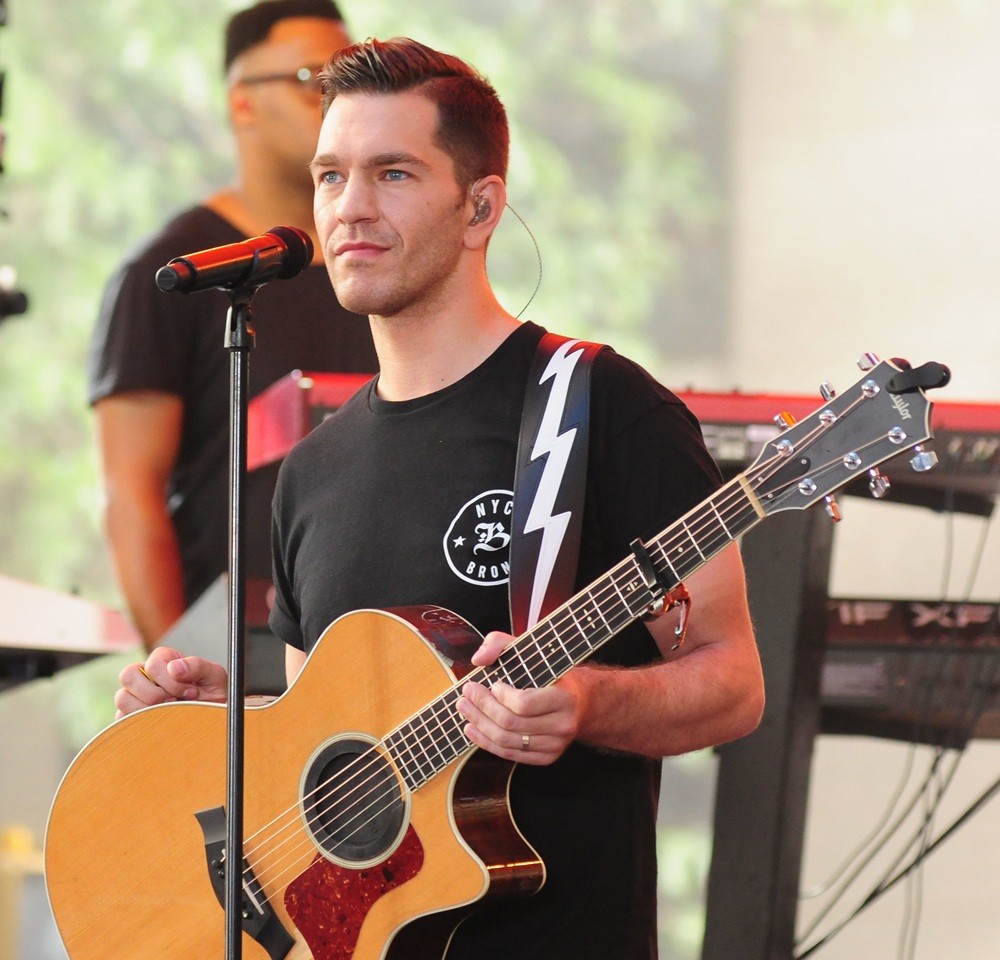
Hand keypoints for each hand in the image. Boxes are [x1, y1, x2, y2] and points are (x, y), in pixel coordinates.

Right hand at [114, 646, 227, 718]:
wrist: (210, 722)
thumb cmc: (212, 695)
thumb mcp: (214, 677)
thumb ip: (197, 666)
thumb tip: (174, 668)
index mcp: (164, 660)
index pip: (153, 663)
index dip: (170, 680)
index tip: (191, 692)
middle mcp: (145, 675)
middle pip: (128, 675)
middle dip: (155, 694)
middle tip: (175, 703)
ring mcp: (134, 696)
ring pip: (122, 698)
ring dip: (147, 709)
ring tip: (169, 715)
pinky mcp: (129, 718)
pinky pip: (121, 719)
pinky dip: (140, 723)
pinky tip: (160, 725)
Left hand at [456, 630, 583, 765]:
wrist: (582, 701)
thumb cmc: (551, 672)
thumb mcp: (529, 650)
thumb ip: (500, 643)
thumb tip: (478, 659)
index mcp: (564, 698)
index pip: (523, 704)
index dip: (500, 696)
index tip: (491, 684)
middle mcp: (562, 725)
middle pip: (511, 724)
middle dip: (482, 708)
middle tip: (466, 694)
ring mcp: (555, 745)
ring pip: (507, 742)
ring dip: (479, 725)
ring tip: (465, 709)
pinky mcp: (546, 757)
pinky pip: (510, 755)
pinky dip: (486, 743)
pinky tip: (473, 729)